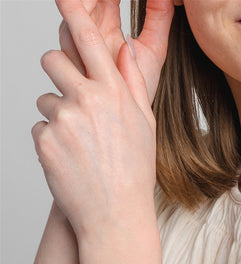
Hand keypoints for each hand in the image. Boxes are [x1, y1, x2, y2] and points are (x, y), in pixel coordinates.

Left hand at [31, 0, 174, 239]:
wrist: (115, 212)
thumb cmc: (135, 171)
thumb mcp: (145, 125)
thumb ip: (134, 84)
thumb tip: (125, 49)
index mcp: (115, 94)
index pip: (89, 41)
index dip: (74, 14)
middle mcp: (87, 100)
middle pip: (52, 59)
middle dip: (57, 71)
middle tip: (70, 94)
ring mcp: (63, 120)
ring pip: (45, 98)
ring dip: (58, 113)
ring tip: (79, 142)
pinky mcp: (44, 141)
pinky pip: (41, 127)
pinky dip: (52, 139)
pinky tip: (71, 158)